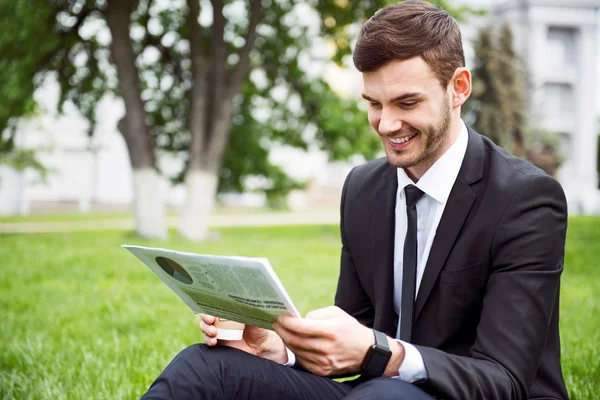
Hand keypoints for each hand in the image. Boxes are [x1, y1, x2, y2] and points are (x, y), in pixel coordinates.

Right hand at [199, 314, 287, 363]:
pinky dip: (208, 340)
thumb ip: (248, 308)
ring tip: (213, 332)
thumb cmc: (259, 328)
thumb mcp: (254, 316)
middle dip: (206, 318)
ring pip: (205, 328)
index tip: (213, 310)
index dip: (210, 307)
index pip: (214, 306)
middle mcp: (221, 320)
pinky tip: (213, 341)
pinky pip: (208, 341)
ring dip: (206, 329)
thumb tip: (245, 296)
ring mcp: (219, 332)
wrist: (261, 346)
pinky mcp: (219, 343)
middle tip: (211, 320)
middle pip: (206, 316)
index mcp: (228, 311)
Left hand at [273, 306, 404, 376]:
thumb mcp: (337, 313)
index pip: (300, 327)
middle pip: (295, 340)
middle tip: (276, 323)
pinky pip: (303, 360)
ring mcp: (323, 362)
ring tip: (282, 332)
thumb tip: (299, 319)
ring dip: (286, 340)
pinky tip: (293, 343)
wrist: (367, 351)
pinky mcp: (322, 371)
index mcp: (330, 331)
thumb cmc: (350, 328)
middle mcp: (326, 348)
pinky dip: (296, 351)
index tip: (279, 316)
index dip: (286, 322)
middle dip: (282, 330)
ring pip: (296, 351)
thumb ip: (316, 314)